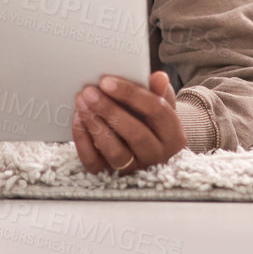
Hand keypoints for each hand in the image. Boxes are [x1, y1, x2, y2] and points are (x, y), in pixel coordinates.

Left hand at [71, 71, 185, 174]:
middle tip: (89, 92)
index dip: (131, 94)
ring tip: (82, 103)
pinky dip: (83, 141)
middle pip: (136, 134)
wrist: (147, 143)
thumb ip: (158, 89)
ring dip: (95, 125)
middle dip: (109, 110)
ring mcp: (135, 168)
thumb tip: (158, 77)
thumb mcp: (160, 100)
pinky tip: (78, 119)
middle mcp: (157, 155)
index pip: (156, 111)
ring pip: (115, 152)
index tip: (106, 81)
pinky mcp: (111, 175)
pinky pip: (95, 163)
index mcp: (174, 135)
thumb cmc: (151, 117)